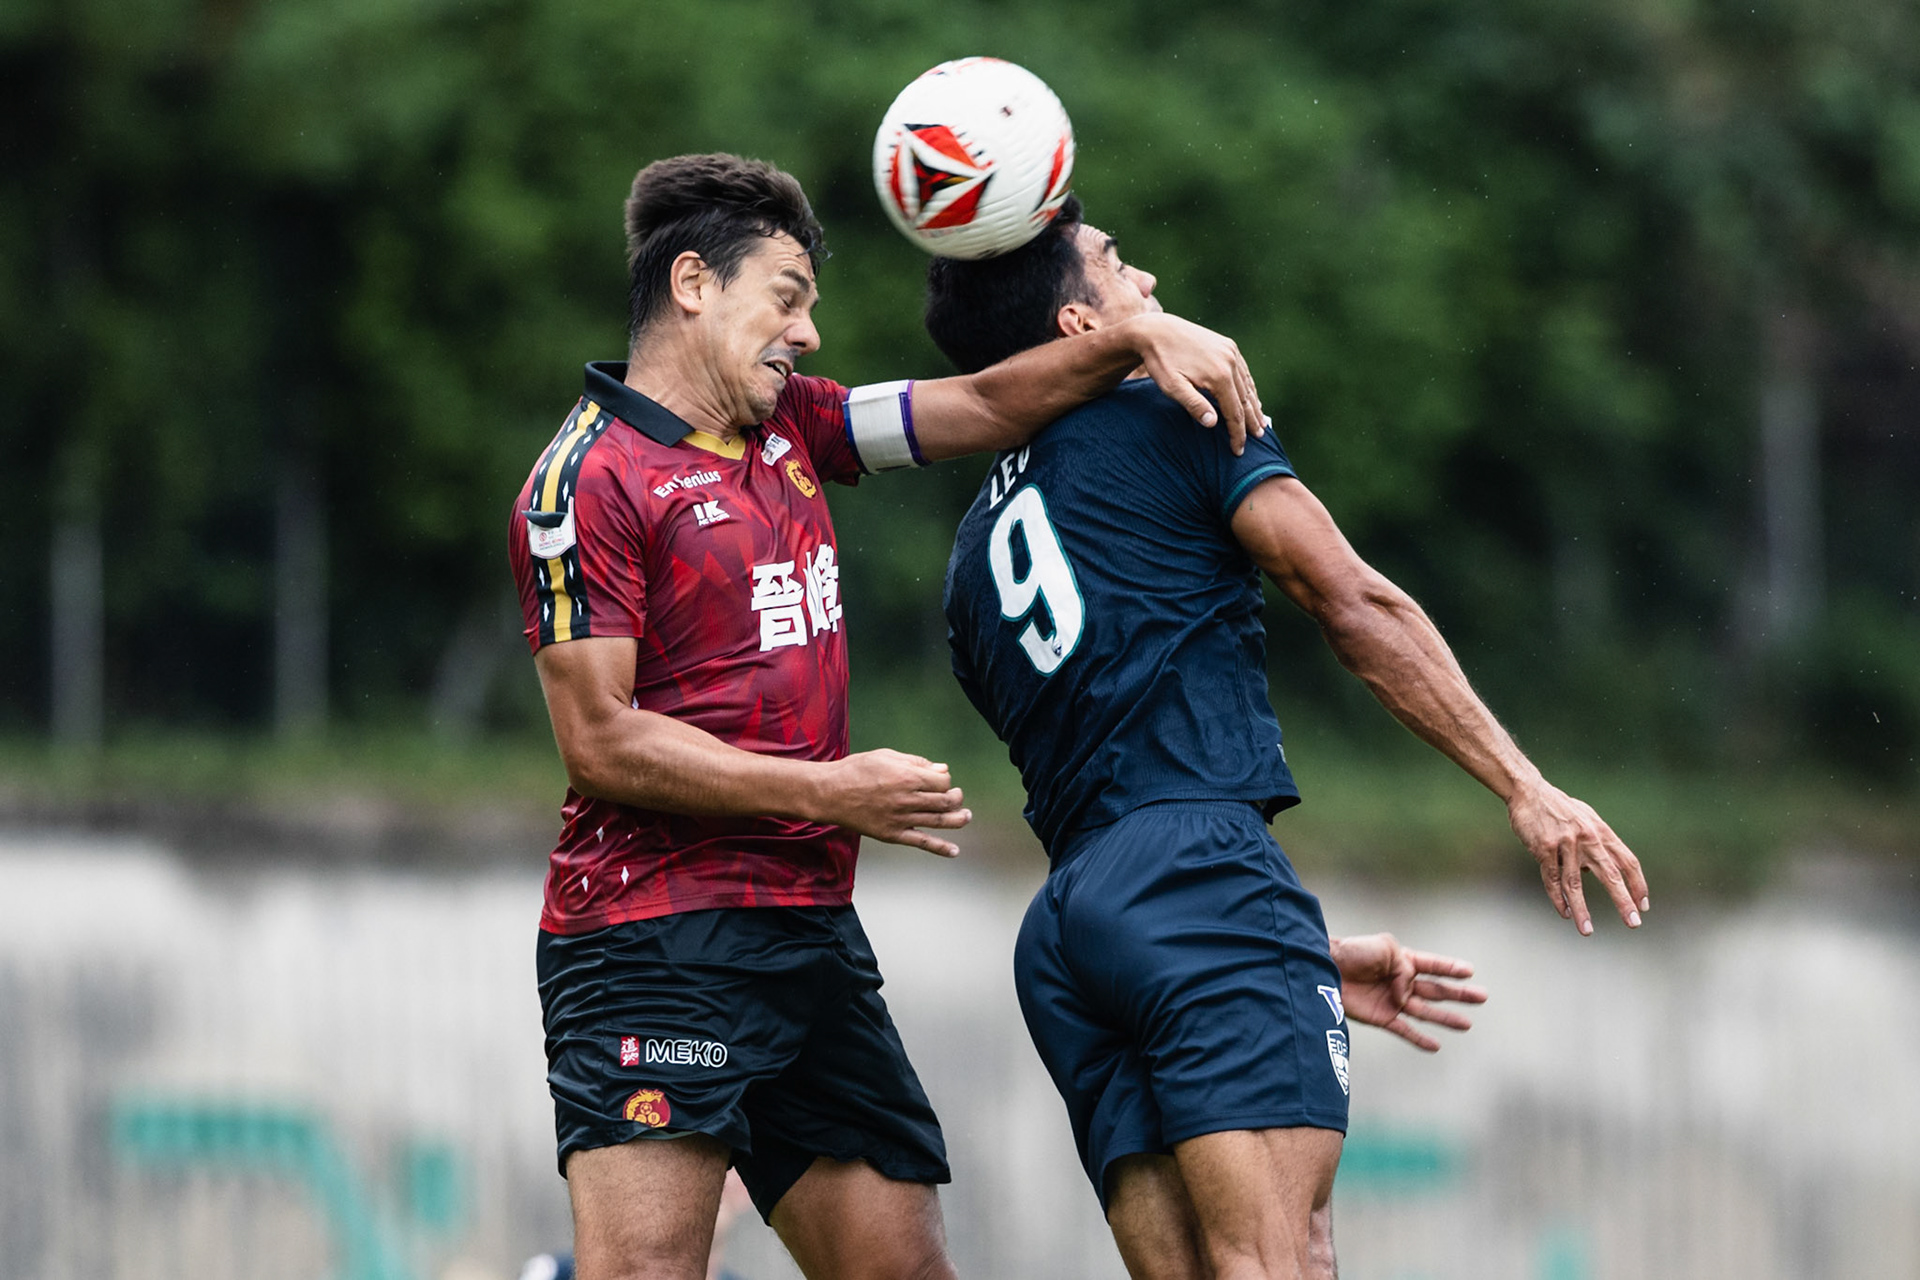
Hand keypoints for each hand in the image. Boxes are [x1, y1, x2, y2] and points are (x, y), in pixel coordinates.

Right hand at [815, 749, 969, 857]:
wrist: (829, 793)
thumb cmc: (857, 770)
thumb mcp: (886, 756)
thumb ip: (916, 762)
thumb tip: (942, 770)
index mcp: (907, 777)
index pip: (943, 782)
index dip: (945, 780)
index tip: (939, 779)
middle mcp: (907, 799)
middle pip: (945, 801)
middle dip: (956, 798)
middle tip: (957, 796)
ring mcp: (901, 819)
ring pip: (939, 821)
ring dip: (958, 819)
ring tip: (966, 816)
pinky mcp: (892, 834)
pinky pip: (922, 842)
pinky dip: (941, 848)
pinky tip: (954, 852)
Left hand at [1122, 313, 1265, 454]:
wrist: (1156, 330)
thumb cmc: (1161, 362)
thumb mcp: (1172, 387)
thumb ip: (1193, 405)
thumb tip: (1213, 424)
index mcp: (1219, 375)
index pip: (1234, 413)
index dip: (1237, 434)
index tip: (1238, 451)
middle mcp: (1230, 362)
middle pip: (1245, 400)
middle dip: (1251, 422)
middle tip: (1258, 440)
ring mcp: (1231, 352)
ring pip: (1247, 385)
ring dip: (1253, 405)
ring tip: (1259, 423)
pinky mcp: (1228, 345)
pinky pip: (1243, 371)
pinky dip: (1248, 387)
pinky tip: (1250, 397)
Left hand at [1330, 933, 1485, 1052]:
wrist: (1325, 967)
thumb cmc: (1353, 952)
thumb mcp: (1385, 948)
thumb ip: (1405, 968)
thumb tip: (1408, 992)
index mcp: (1402, 961)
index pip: (1432, 965)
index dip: (1450, 968)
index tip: (1470, 971)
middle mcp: (1401, 982)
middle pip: (1436, 990)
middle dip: (1459, 993)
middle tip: (1482, 997)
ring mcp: (1392, 1001)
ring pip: (1425, 1011)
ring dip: (1446, 1018)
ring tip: (1467, 1024)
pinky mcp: (1381, 1017)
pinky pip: (1404, 1030)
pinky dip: (1419, 1038)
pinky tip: (1436, 1045)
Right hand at [1507, 779, 1649, 935]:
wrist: (1528, 791)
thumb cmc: (1557, 806)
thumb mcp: (1585, 818)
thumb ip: (1596, 842)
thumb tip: (1596, 871)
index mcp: (1602, 832)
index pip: (1628, 862)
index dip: (1638, 885)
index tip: (1642, 905)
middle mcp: (1588, 839)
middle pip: (1610, 875)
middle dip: (1623, 901)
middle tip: (1633, 923)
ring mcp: (1566, 844)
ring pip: (1576, 884)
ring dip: (1582, 910)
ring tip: (1587, 931)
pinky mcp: (1544, 849)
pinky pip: (1552, 879)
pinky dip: (1558, 898)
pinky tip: (1564, 912)